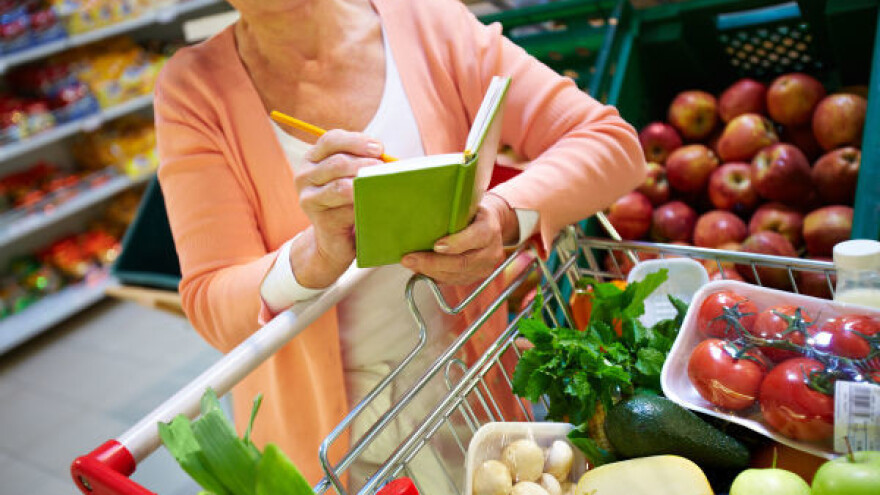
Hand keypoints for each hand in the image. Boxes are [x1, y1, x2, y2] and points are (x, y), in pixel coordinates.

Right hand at [291, 129, 383, 287]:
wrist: (335, 240)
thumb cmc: (348, 202)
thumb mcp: (350, 176)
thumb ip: (361, 162)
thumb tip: (387, 159)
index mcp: (313, 159)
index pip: (331, 140)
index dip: (357, 141)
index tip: (379, 149)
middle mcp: (304, 176)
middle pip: (337, 162)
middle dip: (365, 164)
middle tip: (383, 170)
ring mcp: (309, 199)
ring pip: (340, 186)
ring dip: (365, 184)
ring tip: (382, 185)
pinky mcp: (320, 220)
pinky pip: (346, 209)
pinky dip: (364, 205)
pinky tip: (376, 204)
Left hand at [400, 193, 518, 285]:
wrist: (492, 226)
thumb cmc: (473, 213)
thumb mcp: (467, 206)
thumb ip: (452, 214)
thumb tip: (421, 218)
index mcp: (490, 229)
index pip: (476, 238)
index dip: (455, 244)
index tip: (435, 245)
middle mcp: (491, 252)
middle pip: (462, 262)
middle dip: (432, 263)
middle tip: (409, 259)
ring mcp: (484, 268)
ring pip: (455, 275)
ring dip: (430, 272)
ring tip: (411, 264)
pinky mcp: (475, 277)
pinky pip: (453, 281)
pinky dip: (435, 277)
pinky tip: (420, 270)